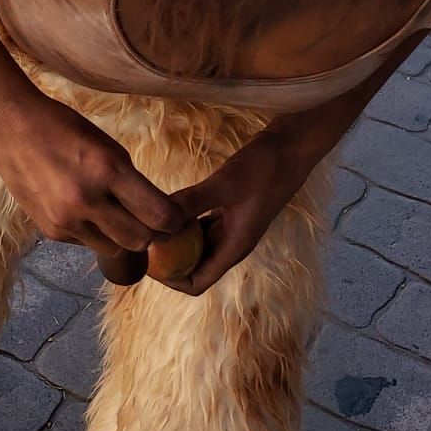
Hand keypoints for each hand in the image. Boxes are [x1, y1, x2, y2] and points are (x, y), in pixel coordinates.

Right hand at [0, 93, 184, 274]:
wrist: (10, 128)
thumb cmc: (65, 129)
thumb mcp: (107, 146)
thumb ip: (131, 182)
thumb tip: (157, 215)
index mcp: (107, 169)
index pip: (159, 215)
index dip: (174, 221)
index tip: (176, 218)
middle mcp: (87, 199)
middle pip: (140, 240)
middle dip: (150, 234)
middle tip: (150, 222)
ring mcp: (66, 219)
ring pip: (114, 248)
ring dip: (120, 237)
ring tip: (113, 214)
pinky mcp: (50, 231)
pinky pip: (86, 243)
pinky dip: (92, 233)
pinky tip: (81, 209)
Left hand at [157, 126, 301, 294]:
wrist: (291, 147)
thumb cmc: (264, 168)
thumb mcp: (225, 184)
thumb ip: (193, 201)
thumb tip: (157, 218)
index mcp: (233, 247)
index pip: (197, 283)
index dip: (170, 280)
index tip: (146, 260)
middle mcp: (230, 242)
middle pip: (192, 266)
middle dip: (167, 259)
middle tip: (139, 238)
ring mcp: (230, 226)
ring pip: (195, 244)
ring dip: (173, 239)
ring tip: (147, 223)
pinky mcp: (228, 209)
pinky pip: (199, 224)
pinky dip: (183, 220)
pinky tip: (166, 205)